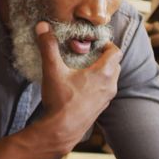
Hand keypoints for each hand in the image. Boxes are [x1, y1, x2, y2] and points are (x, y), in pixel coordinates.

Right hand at [35, 21, 120, 150]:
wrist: (61, 131)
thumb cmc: (60, 102)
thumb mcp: (53, 71)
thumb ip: (48, 47)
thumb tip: (43, 26)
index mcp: (103, 73)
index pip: (116, 51)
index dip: (106, 44)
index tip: (91, 43)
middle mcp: (110, 85)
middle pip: (115, 63)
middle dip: (103, 56)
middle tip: (86, 53)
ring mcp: (106, 98)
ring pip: (111, 78)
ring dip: (101, 71)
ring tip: (82, 69)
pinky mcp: (100, 108)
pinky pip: (104, 90)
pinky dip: (98, 84)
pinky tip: (80, 86)